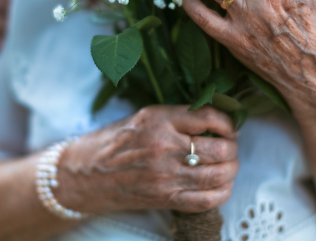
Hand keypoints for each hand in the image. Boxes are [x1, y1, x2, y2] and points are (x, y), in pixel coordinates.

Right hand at [54, 105, 238, 213]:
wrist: (83, 174)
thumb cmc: (111, 142)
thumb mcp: (141, 117)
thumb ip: (175, 117)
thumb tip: (212, 120)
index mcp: (158, 119)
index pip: (209, 117)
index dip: (228, 122)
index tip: (229, 127)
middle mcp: (164, 145)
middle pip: (220, 148)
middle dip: (232, 148)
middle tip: (229, 147)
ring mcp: (165, 174)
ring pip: (218, 174)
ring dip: (231, 170)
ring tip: (228, 166)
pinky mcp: (164, 198)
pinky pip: (207, 199)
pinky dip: (222, 193)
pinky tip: (221, 186)